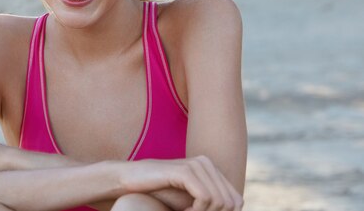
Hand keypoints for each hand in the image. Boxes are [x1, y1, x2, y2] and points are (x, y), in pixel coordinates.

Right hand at [121, 156, 242, 210]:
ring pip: (220, 202)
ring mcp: (197, 164)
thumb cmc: (160, 193)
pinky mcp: (185, 170)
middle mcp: (207, 163)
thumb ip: (211, 204)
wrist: (131, 181)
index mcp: (212, 169)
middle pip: (231, 203)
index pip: (236, 201)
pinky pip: (205, 198)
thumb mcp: (191, 200)